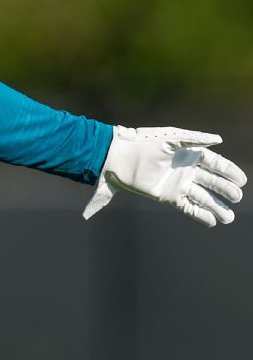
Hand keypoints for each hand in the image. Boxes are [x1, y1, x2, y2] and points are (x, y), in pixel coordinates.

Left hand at [84, 126, 244, 227]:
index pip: (216, 164)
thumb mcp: (171, 137)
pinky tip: (212, 221)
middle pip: (213, 182)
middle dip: (226, 190)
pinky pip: (188, 207)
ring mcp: (178, 184)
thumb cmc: (144, 143)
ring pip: (203, 197)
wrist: (119, 157)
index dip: (229, 172)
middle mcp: (187, 171)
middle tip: (237, 197)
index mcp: (190, 154)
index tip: (242, 180)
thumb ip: (195, 138)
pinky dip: (200, 214)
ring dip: (217, 207)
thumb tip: (219, 139)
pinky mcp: (168, 196)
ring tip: (229, 218)